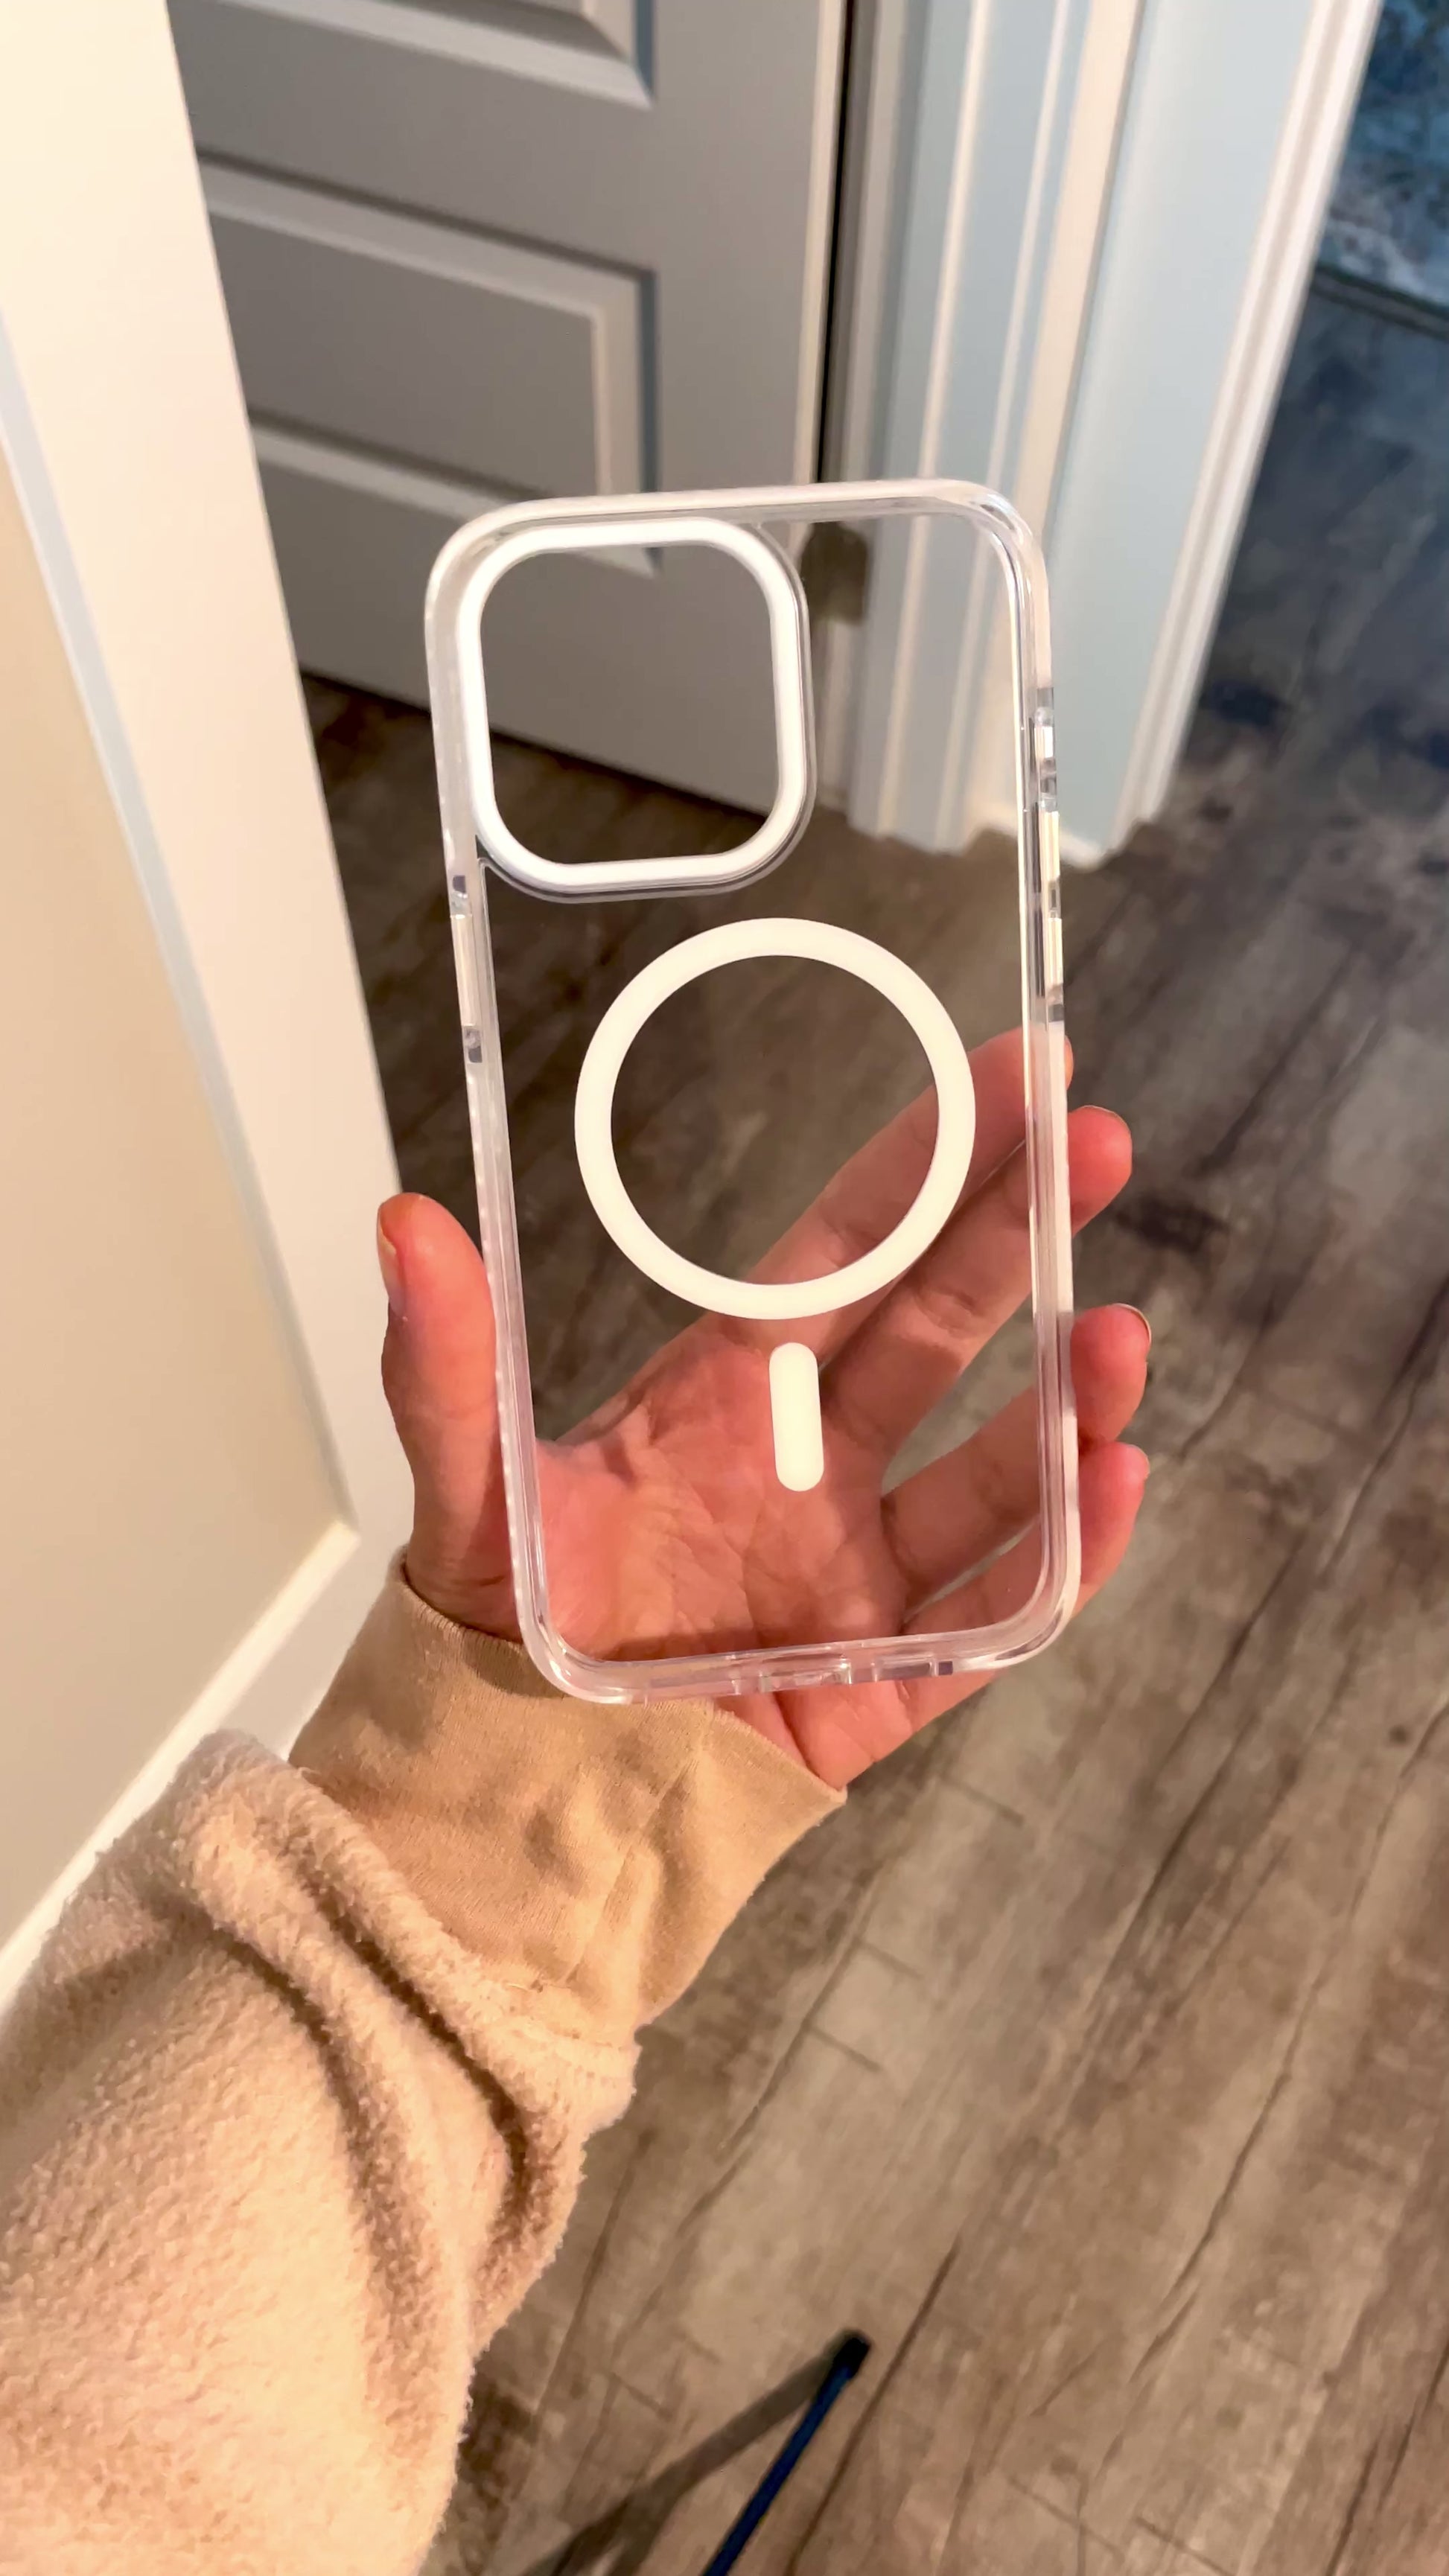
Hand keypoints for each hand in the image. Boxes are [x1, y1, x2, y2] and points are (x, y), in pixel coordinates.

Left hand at [376, 1031, 1147, 1787]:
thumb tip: (401, 1218)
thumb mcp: (470, 1492)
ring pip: (990, 1475)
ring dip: (1064, 1404)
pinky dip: (1066, 1558)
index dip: (928, 1161)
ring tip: (1120, 1338)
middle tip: (1103, 1141)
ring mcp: (856, 1573)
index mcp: (725, 1394)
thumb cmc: (493, 1632)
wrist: (505, 1801)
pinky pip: (994, 1617)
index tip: (1013, 1073)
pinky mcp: (882, 1682)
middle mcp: (809, 1466)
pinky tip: (1118, 1484)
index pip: (845, 1252)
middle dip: (1018, 1236)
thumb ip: (446, 1365)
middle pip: (937, 1331)